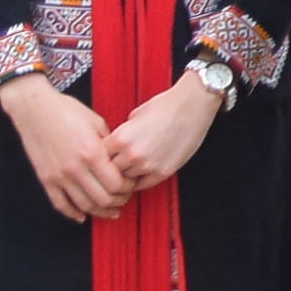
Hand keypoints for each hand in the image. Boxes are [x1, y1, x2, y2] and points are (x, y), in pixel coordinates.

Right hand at [3, 74, 130, 220]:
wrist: (35, 108)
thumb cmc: (67, 111)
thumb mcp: (97, 122)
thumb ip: (110, 145)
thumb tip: (122, 161)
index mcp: (91, 152)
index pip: (116, 184)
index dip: (128, 188)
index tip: (131, 184)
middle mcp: (75, 168)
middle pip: (103, 199)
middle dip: (118, 201)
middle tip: (124, 197)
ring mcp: (59, 176)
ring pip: (84, 206)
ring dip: (101, 211)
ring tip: (110, 209)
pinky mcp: (46, 179)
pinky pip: (61, 204)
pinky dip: (74, 213)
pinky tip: (83, 215)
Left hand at [104, 75, 221, 191]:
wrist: (193, 105)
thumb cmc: (166, 106)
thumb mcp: (134, 116)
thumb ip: (121, 134)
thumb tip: (114, 146)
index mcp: (121, 138)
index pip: (98, 157)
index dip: (99, 156)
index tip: (102, 157)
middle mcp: (132, 154)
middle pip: (109, 171)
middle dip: (110, 168)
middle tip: (112, 166)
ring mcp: (148, 165)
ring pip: (125, 180)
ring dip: (125, 176)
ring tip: (127, 168)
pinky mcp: (163, 172)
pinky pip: (142, 185)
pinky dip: (139, 181)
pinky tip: (139, 173)